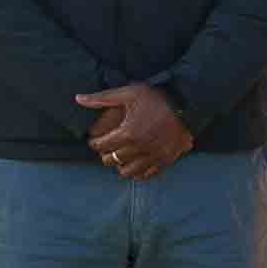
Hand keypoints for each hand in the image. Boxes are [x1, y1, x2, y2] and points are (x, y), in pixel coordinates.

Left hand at [76, 81, 190, 178]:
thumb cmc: (157, 98)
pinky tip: (136, 166)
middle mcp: (139, 148)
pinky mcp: (165, 160)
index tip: (94, 141)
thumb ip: (102, 98)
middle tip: (107, 149)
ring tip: (121, 159)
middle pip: (112, 160)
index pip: (101, 145)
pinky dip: (139, 173)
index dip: (94, 143)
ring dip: (121, 166)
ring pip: (128, 172)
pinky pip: (147, 174)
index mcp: (127, 133)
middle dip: (106, 155)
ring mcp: (153, 156)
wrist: (188, 105)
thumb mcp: (129, 93)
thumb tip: (78, 98)